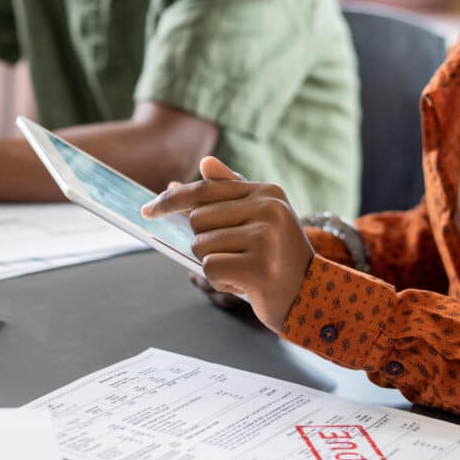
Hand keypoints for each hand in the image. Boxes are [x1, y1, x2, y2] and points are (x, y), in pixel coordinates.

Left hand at [142, 157, 313, 331]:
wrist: (312, 296)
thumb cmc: (278, 256)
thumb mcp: (261, 218)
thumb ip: (232, 191)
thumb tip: (204, 163)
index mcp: (267, 192)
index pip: (204, 189)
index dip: (171, 200)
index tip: (147, 209)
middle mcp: (269, 209)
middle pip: (197, 219)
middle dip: (204, 241)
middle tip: (234, 254)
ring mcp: (265, 238)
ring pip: (200, 246)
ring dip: (214, 263)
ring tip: (243, 268)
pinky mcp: (258, 267)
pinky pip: (210, 269)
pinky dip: (220, 281)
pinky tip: (245, 283)